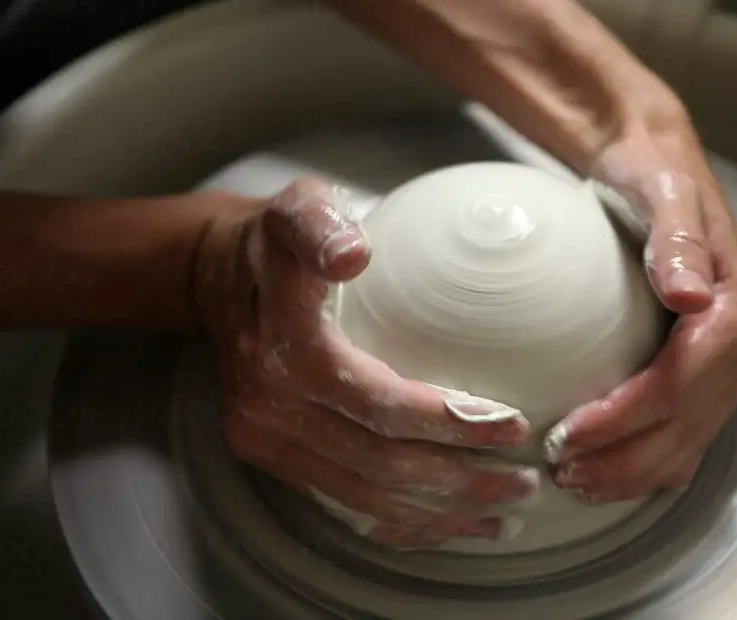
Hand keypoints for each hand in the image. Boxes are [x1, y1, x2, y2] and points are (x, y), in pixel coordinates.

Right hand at [193, 177, 538, 548]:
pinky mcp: (269, 455)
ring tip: (500, 518)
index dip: (450, 422)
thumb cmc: (273, 241)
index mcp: (287, 352)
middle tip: (524, 484)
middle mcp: (271, 408)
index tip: (512, 426)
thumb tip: (354, 254)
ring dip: (436, 515)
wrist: (212, 276)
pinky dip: (396, 523)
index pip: (381, 404)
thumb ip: (320, 225)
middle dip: (460, 483)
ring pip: (364, 496)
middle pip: (381, 466)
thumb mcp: (295, 209)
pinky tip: (440, 526)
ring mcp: (265, 439)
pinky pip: (340, 502)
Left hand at [544, 97, 736, 502]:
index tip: (568, 435)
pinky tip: (603, 466)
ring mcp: (732, 363)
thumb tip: (691, 296)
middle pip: (685, 428)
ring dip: (632, 473)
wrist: (659, 168)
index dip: (623, 421)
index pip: (679, 387)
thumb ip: (678, 241)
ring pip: (687, 443)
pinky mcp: (710, 371)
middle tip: (561, 472)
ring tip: (576, 481)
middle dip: (623, 460)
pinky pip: (684, 432)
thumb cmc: (654, 177)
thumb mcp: (664, 193)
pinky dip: (645, 459)